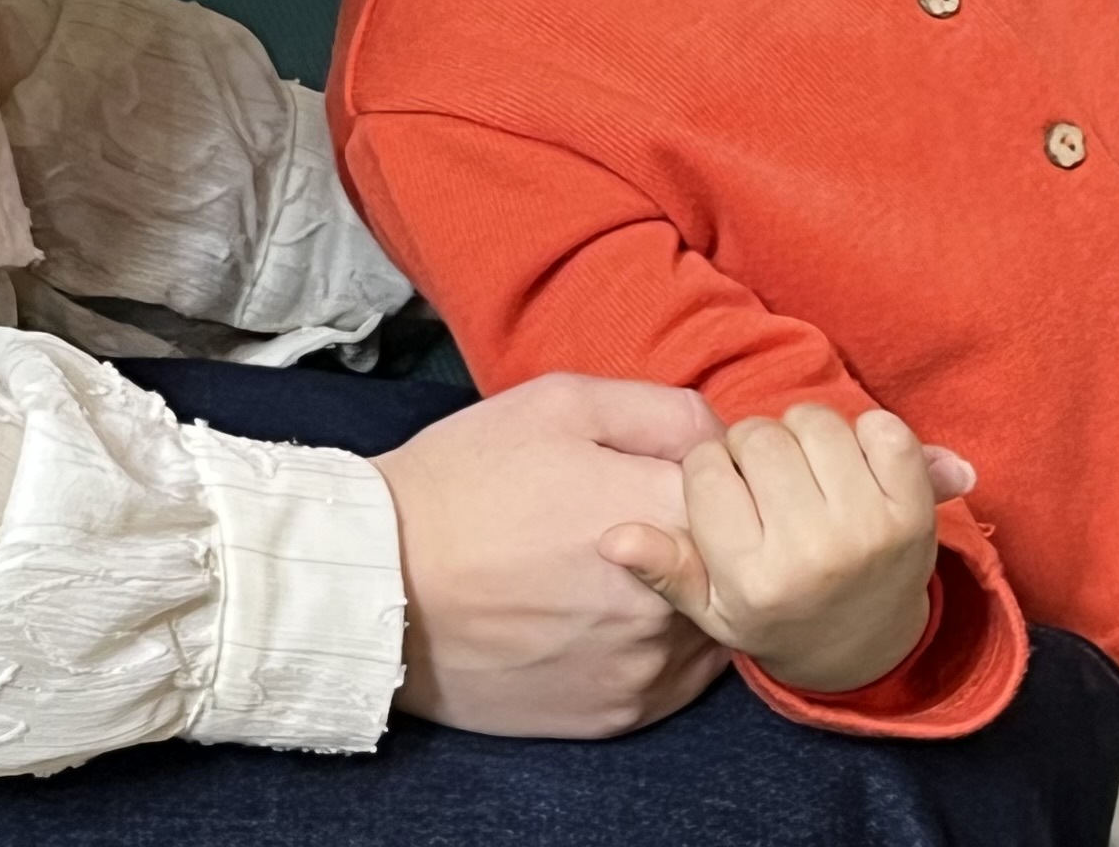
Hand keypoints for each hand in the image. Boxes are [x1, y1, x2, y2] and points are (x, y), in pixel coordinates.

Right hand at [378, 375, 731, 735]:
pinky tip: (604, 616)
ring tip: (607, 570)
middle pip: (728, 562)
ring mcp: (644, 666)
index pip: (738, 488)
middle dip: (694, 537)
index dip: (705, 473)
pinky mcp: (617, 715)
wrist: (379, 581)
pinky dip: (656, 647)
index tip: (661, 470)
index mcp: (660, 512)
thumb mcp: (557, 404)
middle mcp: (666, 601)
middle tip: (628, 518)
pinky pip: (674, 678)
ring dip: (678, 596)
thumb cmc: (464, 480)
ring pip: (705, 623)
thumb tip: (720, 439)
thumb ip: (661, 411)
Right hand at [596, 403, 965, 697]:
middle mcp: (810, 553)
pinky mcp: (915, 513)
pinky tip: (853, 466)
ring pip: (814, 421)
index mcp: (752, 577)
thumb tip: (613, 538)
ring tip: (806, 471)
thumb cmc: (776, 615)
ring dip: (805, 433)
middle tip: (768, 481)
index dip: (712, 468)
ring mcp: (868, 530)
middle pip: (759, 436)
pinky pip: (883, 430)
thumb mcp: (711, 607)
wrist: (864, 648)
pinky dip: (867, 434)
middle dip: (756, 447)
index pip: (707, 467)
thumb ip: (665, 566)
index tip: (727, 491)